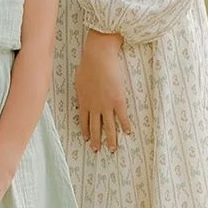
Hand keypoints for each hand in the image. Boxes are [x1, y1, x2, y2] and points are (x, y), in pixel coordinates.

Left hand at [75, 30, 131, 152]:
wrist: (99, 57)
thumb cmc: (87, 65)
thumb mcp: (79, 80)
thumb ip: (80, 92)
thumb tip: (80, 98)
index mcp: (84, 101)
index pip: (83, 121)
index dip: (86, 131)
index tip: (87, 139)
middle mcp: (94, 107)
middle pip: (95, 127)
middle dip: (96, 140)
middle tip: (97, 150)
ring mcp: (106, 105)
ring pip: (109, 127)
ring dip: (111, 139)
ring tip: (113, 149)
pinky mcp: (118, 100)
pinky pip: (122, 117)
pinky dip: (125, 126)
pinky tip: (128, 132)